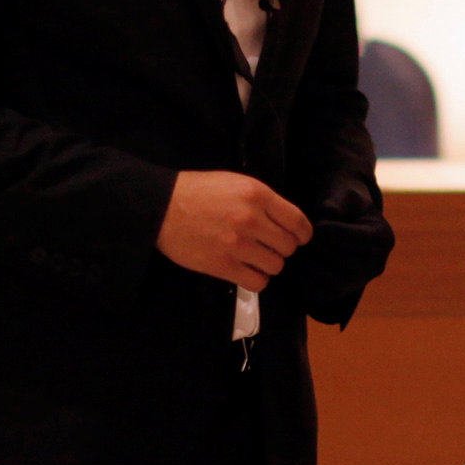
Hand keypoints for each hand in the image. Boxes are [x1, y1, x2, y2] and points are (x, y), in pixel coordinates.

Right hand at [157, 171, 313, 289]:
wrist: (161, 207)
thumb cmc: (198, 192)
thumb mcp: (235, 182)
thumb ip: (262, 200)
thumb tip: (285, 222)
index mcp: (257, 194)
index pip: (297, 221)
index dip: (302, 234)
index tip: (299, 238)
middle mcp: (251, 219)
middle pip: (288, 246)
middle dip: (282, 248)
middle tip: (268, 246)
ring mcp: (237, 244)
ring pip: (275, 266)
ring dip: (268, 264)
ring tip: (255, 258)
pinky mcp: (223, 266)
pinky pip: (257, 282)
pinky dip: (256, 279)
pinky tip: (247, 271)